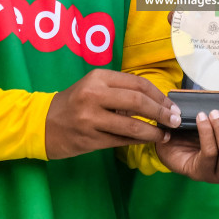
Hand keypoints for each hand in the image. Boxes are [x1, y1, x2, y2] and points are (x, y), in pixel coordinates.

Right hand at [46, 69, 182, 159]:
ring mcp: (90, 118)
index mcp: (98, 77)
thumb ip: (120, 90)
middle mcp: (94, 95)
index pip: (138, 84)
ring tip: (165, 134)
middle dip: (161, 112)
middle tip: (175, 120)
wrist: (42, 123)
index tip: (171, 104)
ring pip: (132, 126)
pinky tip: (148, 141)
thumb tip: (156, 100)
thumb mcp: (93, 87)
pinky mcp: (89, 138)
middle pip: (138, 102)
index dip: (159, 95)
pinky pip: (121, 140)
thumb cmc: (74, 103)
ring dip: (153, 132)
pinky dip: (139, 141)